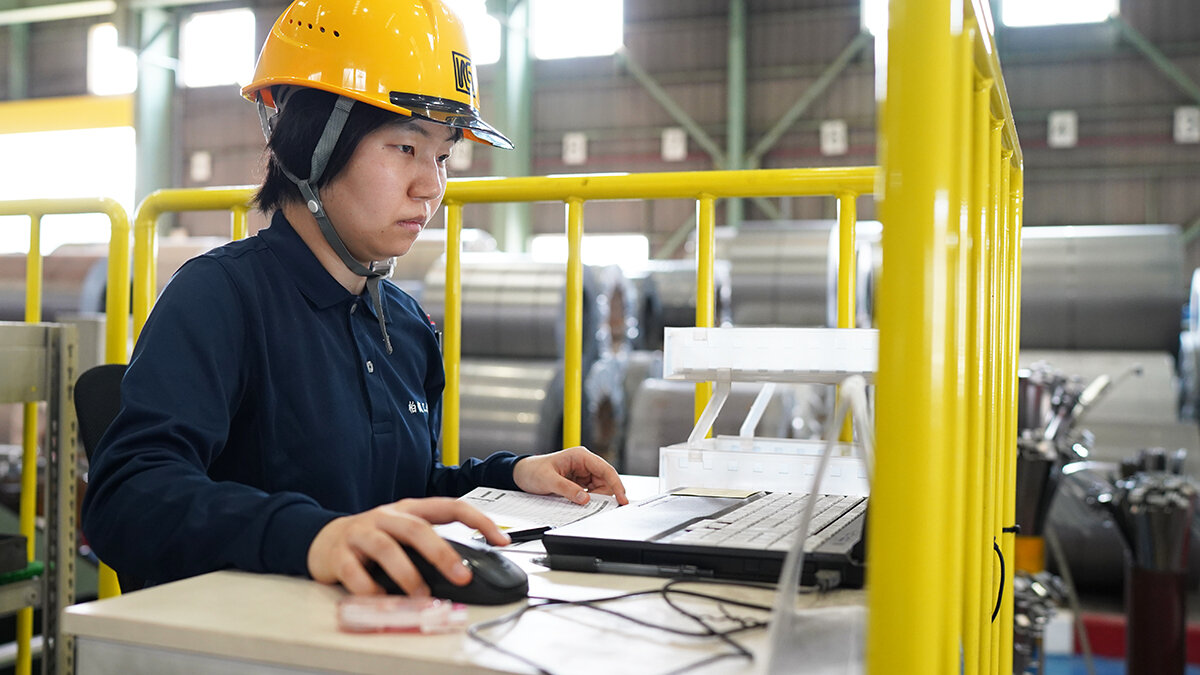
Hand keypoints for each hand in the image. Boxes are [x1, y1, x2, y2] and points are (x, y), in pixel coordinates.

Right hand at [307, 497, 509, 595]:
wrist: (324, 540)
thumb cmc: (374, 539)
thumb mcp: (405, 534)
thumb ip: (433, 545)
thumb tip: (469, 568)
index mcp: (411, 509)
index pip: (451, 507)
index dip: (478, 520)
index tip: (501, 539)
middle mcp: (387, 517)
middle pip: (417, 528)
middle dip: (442, 553)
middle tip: (462, 577)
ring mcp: (362, 533)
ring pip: (386, 548)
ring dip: (407, 574)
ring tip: (421, 596)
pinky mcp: (340, 554)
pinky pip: (354, 571)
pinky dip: (369, 588)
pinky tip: (381, 600)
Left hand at [512, 446, 628, 505]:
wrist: (521, 474)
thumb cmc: (533, 470)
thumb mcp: (548, 480)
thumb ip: (567, 489)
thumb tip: (585, 498)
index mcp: (580, 456)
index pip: (605, 469)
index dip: (616, 484)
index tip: (622, 498)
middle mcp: (584, 463)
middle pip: (605, 481)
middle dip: (602, 494)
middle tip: (591, 504)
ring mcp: (582, 473)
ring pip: (600, 488)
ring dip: (594, 498)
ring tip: (578, 501)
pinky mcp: (579, 482)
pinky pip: (591, 492)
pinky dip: (588, 499)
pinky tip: (579, 502)